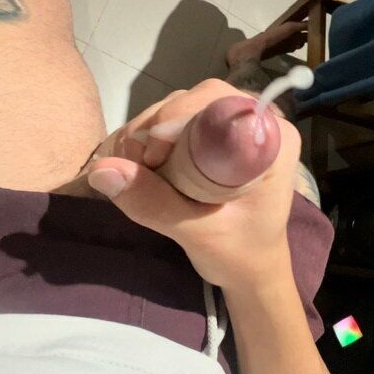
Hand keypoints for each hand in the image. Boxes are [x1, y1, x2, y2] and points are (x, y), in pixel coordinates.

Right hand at [88, 79, 300, 289]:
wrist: (249, 271)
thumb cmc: (239, 256)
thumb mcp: (198, 234)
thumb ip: (155, 204)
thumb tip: (100, 170)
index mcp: (274, 140)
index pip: (218, 101)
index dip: (175, 118)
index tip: (149, 159)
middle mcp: (255, 124)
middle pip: (193, 102)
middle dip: (154, 130)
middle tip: (133, 170)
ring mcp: (232, 130)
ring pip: (178, 111)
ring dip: (146, 137)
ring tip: (134, 175)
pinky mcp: (212, 140)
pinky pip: (175, 126)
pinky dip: (149, 144)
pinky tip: (138, 171)